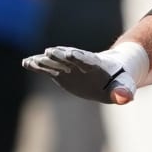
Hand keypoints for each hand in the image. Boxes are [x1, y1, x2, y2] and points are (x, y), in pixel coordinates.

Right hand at [22, 45, 137, 103]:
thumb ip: (123, 92)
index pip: (88, 59)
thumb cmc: (120, 80)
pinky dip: (38, 65)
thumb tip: (125, 99)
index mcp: (97, 64)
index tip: (71, 53)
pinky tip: (26, 63)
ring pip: (55, 61)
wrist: (111, 72)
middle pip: (69, 57)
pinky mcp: (61, 71)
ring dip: (45, 60)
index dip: (80, 57)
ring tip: (31, 61)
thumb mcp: (125, 86)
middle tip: (50, 52)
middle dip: (60, 55)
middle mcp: (80, 62)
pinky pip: (48, 67)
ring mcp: (69, 66)